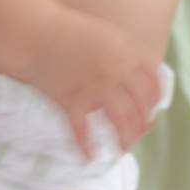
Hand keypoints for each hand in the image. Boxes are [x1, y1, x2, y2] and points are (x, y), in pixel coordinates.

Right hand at [25, 10, 163, 155]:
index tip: (150, 112)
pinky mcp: (71, 99)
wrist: (36, 32)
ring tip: (123, 150)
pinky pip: (82, 130)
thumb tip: (140, 76)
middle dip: (142, 125)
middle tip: (138, 135)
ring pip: (121, 119)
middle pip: (140, 106)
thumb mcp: (108, 34)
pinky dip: (86, 146)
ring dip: (125, 139)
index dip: (154, 101)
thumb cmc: (70, 31)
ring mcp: (95, 86)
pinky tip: (89, 158)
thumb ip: (126, 54)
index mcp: (127, 52)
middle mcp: (116, 71)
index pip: (153, 83)